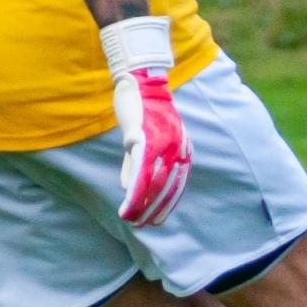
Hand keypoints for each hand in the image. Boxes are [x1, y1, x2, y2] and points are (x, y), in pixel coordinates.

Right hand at [100, 16, 191, 227]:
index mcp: (180, 150)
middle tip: (142, 225)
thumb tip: (127, 187)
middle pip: (165, 187)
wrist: (141, 81)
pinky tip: (126, 197)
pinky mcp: (142, 135)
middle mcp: (175, 148)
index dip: (165, 205)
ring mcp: (160, 143)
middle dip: (153, 209)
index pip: (175, 185)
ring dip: (140, 202)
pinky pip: (138, 166)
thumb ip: (134, 164)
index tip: (156, 221)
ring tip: (131, 217)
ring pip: (151, 181)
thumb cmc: (143, 111)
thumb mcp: (142, 140)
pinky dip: (132, 185)